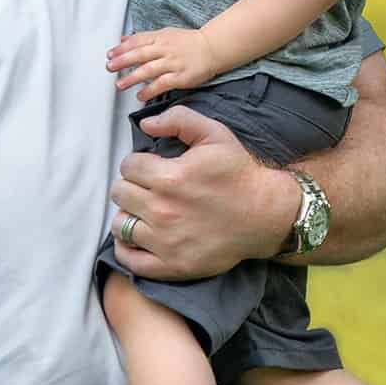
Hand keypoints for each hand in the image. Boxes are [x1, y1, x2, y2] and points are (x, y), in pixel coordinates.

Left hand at [107, 26, 219, 101]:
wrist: (213, 48)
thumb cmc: (188, 42)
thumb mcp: (165, 34)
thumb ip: (143, 38)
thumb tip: (123, 39)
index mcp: (160, 38)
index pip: (137, 41)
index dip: (122, 48)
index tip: (110, 55)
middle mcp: (165, 49)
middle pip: (140, 54)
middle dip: (123, 61)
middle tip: (110, 67)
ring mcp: (173, 63)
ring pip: (149, 70)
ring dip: (132, 78)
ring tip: (120, 85)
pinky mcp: (181, 77)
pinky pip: (163, 84)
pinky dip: (150, 90)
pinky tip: (140, 95)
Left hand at [109, 104, 299, 280]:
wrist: (265, 214)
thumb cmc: (239, 173)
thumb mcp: (215, 133)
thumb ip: (178, 119)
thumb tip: (145, 124)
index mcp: (170, 177)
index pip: (128, 166)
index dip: (138, 163)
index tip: (150, 167)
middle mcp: (163, 210)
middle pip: (120, 193)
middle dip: (131, 185)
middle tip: (148, 187)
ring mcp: (166, 241)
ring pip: (120, 224)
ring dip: (128, 214)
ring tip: (144, 211)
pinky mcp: (172, 265)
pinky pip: (130, 260)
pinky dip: (127, 248)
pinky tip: (138, 237)